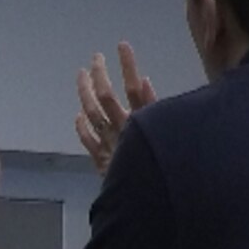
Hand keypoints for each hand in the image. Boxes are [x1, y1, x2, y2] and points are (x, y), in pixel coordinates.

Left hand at [75, 43, 157, 174]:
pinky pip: (88, 142)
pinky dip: (82, 128)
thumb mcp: (170, 133)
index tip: (121, 46)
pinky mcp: (103, 162)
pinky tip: (79, 116)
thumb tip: (143, 81)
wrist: (149, 202)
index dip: (126, 66)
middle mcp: (122, 131)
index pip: (132, 87)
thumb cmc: (166, 167)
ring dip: (85, 94)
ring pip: (92, 115)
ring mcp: (109, 145)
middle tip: (96, 58)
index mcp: (142, 122)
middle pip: (106, 98)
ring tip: (82, 75)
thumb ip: (154, 106)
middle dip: (100, 75)